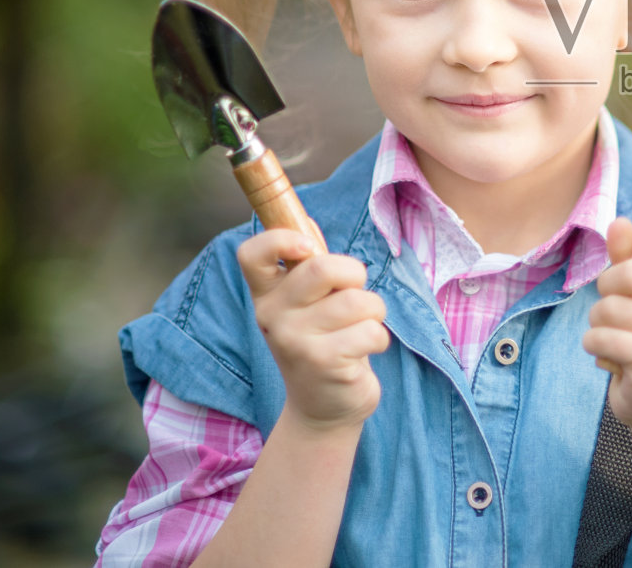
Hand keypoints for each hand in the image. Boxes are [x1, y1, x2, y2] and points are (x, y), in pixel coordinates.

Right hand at [237, 230, 389, 431]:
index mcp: (267, 293)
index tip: (308, 247)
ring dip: (373, 312)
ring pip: (359, 300)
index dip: (280, 239)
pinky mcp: (324, 363)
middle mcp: (273, 316)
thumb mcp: (308, 303)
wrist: (323, 408)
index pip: (252, 253)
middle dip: (355, 275)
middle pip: (324, 267)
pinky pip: (372, 331)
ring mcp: (295, 341)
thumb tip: (306, 223)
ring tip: (358, 330)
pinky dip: (378, 339)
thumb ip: (308, 265)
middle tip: (352, 295)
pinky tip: (360, 354)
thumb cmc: (323, 340)